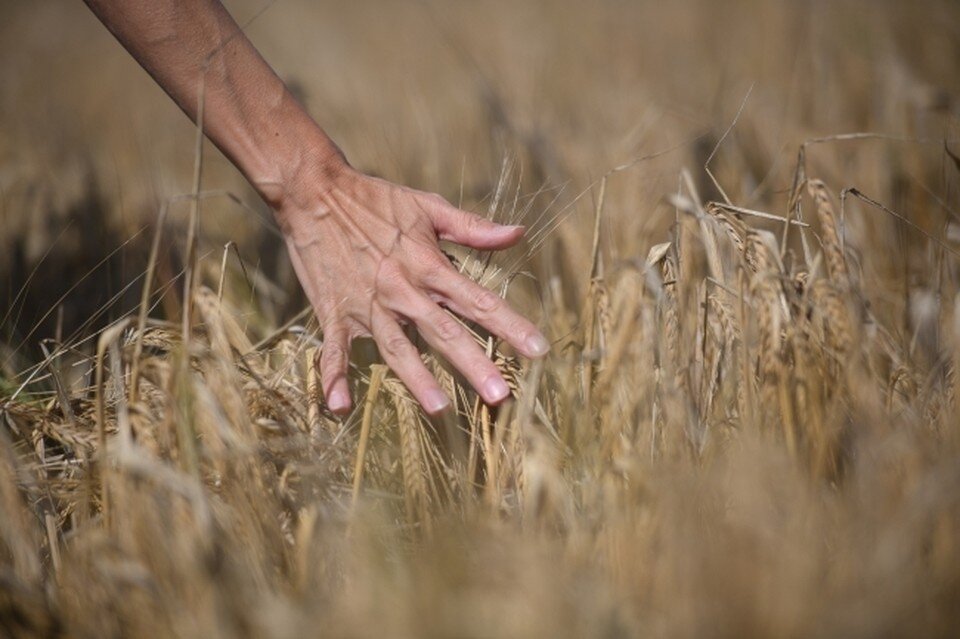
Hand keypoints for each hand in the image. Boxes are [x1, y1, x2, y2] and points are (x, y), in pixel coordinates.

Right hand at [275, 161, 549, 415]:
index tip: (539, 350)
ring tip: (439, 410)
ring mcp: (367, 304)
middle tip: (500, 396)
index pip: (478, 301)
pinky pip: (333, 349)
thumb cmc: (375, 198)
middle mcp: (402, 290)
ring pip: (396, 347)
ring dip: (416, 379)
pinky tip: (339, 407)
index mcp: (428, 265)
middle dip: (474, 364)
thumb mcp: (427, 205)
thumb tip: (518, 233)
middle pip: (444, 332)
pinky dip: (333, 376)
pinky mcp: (334, 312)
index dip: (511, 325)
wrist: (313, 191)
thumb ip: (471, 227)